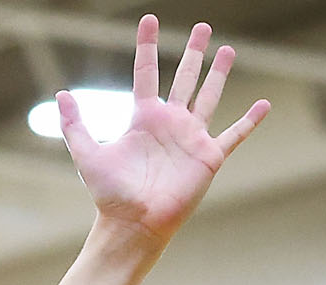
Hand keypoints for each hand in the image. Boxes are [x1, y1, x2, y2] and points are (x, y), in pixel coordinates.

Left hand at [59, 15, 269, 243]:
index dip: (147, 46)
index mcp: (143, 118)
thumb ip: (74, 125)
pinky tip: (264, 105)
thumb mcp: (87, 155)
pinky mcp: (208, 157)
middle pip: (185, 78)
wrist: (133, 223)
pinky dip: (249, 121)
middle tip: (203, 27)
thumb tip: (61, 93)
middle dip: (194, 53)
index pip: (146, 73)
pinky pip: (233, 135)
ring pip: (209, 97)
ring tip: (228, 49)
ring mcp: (191, 138)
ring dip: (219, 74)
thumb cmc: (109, 194)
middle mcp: (169, 123)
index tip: (149, 20)